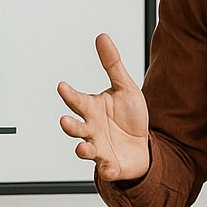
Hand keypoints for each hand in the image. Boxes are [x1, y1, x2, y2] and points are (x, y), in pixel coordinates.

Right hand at [58, 33, 150, 181]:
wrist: (144, 146)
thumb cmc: (129, 116)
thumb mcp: (125, 87)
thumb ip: (112, 64)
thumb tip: (101, 36)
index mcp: (92, 109)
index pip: (77, 100)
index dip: (69, 95)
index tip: (62, 86)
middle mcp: (91, 129)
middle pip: (76, 127)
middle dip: (70, 125)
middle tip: (65, 120)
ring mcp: (99, 149)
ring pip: (85, 150)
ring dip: (82, 149)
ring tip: (82, 147)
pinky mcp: (110, 165)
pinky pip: (106, 169)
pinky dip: (107, 170)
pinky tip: (109, 168)